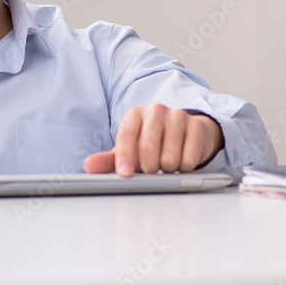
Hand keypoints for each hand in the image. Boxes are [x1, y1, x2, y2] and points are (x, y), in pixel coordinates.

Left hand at [83, 104, 224, 176]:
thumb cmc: (152, 143)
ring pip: (169, 157)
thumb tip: (88, 166)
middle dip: (148, 167)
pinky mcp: (197, 126)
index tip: (125, 174)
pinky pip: (189, 158)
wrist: (186, 133)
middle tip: (150, 170)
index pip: (126, 135)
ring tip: (166, 164)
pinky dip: (184, 167)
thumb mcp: (130, 150)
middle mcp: (156, 110)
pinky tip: (182, 162)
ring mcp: (178, 116)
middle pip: (148, 148)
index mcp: (135, 114)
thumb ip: (109, 159)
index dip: (125, 157)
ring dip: (167, 169)